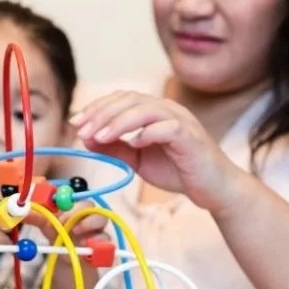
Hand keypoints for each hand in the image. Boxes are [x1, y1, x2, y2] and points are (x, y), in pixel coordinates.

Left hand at [23, 197, 107, 243]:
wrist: (71, 259)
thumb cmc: (60, 236)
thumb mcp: (46, 225)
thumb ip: (36, 217)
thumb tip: (20, 211)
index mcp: (73, 205)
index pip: (72, 194)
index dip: (63, 198)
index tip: (53, 206)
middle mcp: (87, 212)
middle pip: (88, 204)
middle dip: (75, 211)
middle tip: (63, 220)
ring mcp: (97, 227)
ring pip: (101, 217)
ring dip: (89, 223)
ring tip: (76, 232)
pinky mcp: (104, 243)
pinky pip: (106, 239)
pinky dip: (98, 242)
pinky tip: (87, 247)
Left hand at [70, 91, 249, 214]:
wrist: (212, 189)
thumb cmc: (178, 171)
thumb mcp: (138, 160)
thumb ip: (115, 148)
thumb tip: (86, 138)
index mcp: (154, 112)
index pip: (121, 99)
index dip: (96, 108)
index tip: (75, 123)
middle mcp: (168, 110)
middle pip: (130, 99)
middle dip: (101, 114)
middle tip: (82, 131)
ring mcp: (181, 121)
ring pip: (146, 109)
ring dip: (119, 122)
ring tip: (99, 137)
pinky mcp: (192, 137)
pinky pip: (168, 127)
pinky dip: (148, 133)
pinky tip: (134, 144)